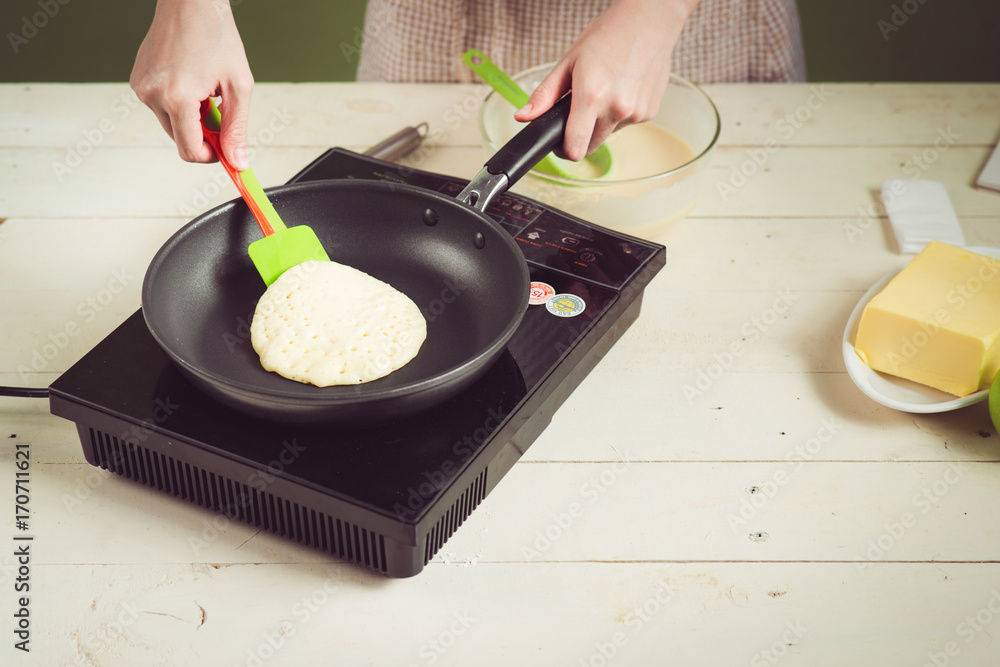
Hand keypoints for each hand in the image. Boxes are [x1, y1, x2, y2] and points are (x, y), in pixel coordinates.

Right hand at [130, 0, 253, 168]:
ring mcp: (141, 86)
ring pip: (171, 123)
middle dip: (203, 134)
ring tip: (206, 90)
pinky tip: (191, 80)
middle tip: (221, 111)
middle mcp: (152, 94)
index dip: (211, 156)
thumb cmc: (215, 35)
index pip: (190, 150)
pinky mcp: (138, 79)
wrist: (191, 3)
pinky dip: (178, 102)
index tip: (225, 151)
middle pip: (180, 139)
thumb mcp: (238, 87)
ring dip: (191, 117)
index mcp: (176, 98)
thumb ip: (237, 129)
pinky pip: (161, 106)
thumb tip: (238, 161)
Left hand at [514, 0, 699, 160]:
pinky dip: (620, 114)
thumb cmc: (609, 35)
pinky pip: (626, 124)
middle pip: (590, 146)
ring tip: (605, 90)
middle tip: (580, 110)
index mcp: (592, 96)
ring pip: (608, 134)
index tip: (560, 142)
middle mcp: (617, 109)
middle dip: (581, 135)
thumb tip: (524, 117)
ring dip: (602, 122)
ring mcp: (636, 113)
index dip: (563, 150)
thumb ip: (545, 95)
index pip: (575, 149)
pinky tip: (622, 89)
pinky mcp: (650, 113)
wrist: (650, 20)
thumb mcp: (569, 61)